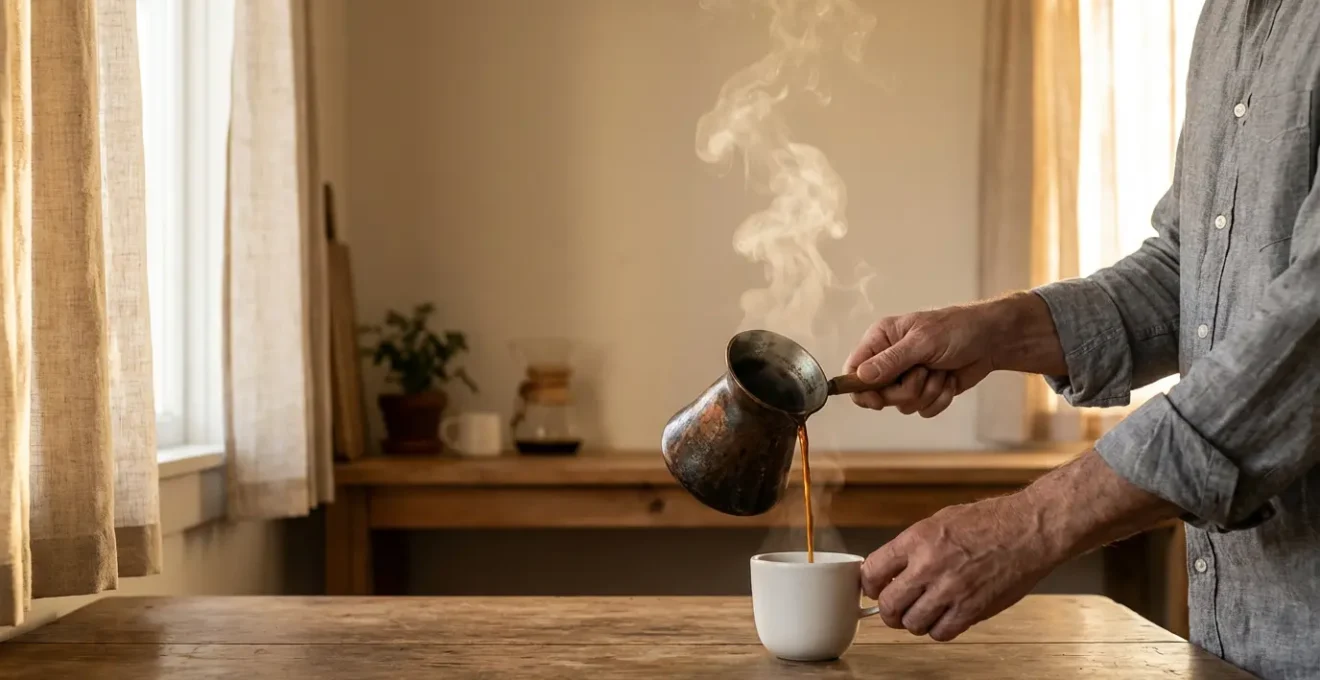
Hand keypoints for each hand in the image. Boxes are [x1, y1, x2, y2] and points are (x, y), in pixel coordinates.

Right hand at [841, 304, 995, 415]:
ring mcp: (908, 377)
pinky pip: (922, 410)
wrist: (992, 340)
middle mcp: (890, 360)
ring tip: (941, 372)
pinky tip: (948, 380)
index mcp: (881, 339)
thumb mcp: (922, 342)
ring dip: (927, 392)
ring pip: (902, 405)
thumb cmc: (958, 329)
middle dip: (906, 390)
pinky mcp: (926, 391)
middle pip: (878, 395)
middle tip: (923, 373)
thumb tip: (860, 377)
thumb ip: (891, 361)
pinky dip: (939, 399)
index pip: (854, 370)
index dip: (861, 389)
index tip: (877, 399)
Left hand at [860, 494, 1062, 641]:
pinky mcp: (972, 609)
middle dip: (887, 610)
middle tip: (894, 608)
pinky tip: (943, 618)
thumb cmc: (990, 521)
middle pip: (889, 605)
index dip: (869, 585)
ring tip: (921, 612)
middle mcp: (929, 566)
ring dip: (913, 621)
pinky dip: (938, 630)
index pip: (872, 572)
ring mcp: (951, 590)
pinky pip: (941, 633)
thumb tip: (892, 568)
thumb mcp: (939, 520)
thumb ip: (913, 546)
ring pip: (912, 624)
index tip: (874, 588)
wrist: (1029, 530)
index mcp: (917, 540)